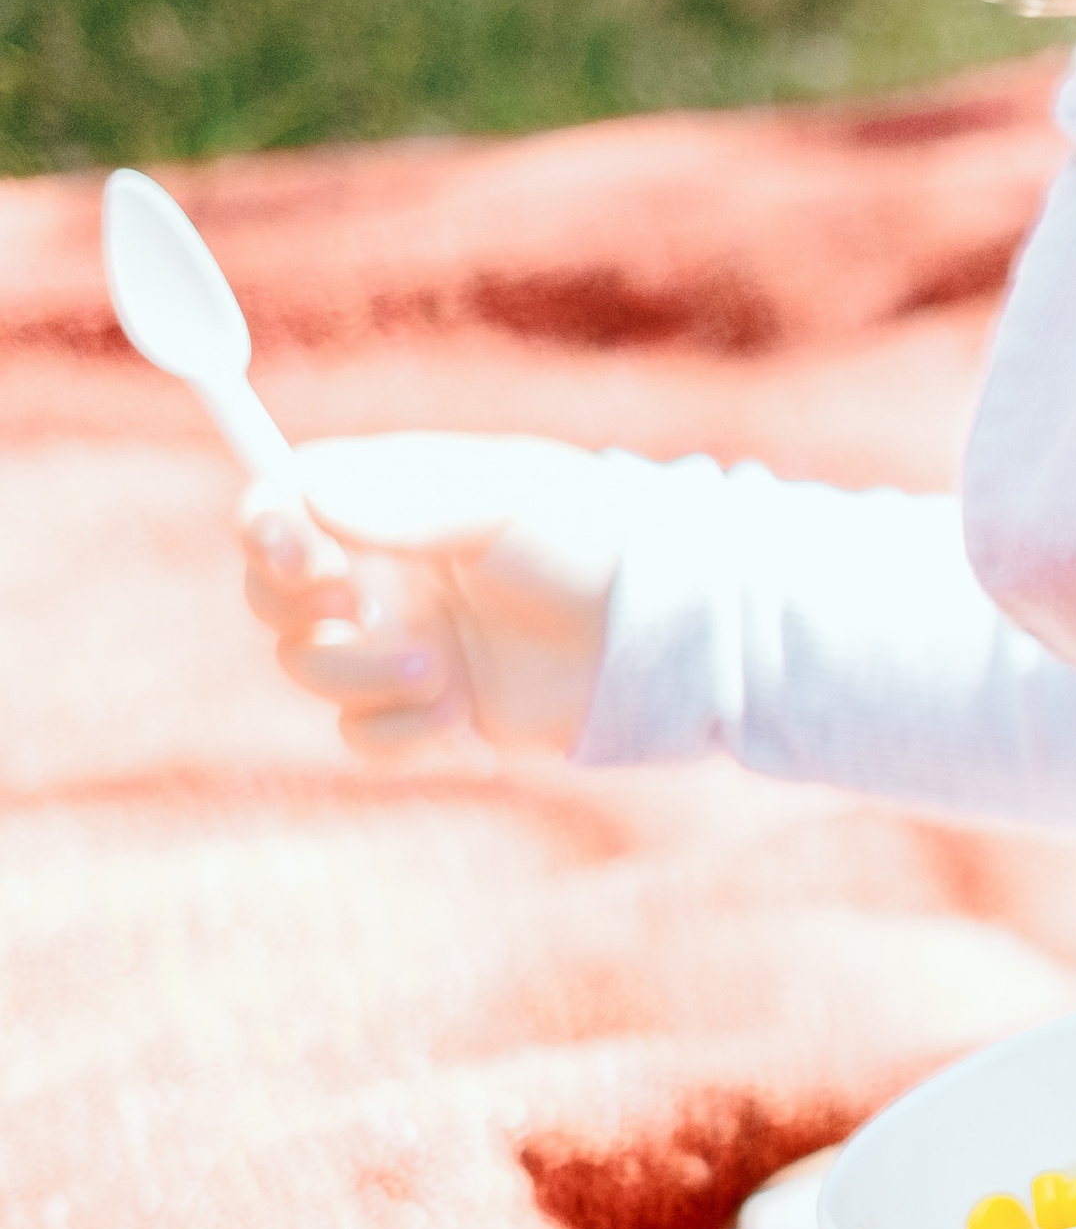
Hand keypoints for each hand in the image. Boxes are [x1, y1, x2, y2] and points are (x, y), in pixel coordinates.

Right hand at [241, 432, 628, 754]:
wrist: (655, 633)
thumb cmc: (589, 539)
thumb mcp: (505, 499)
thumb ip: (408, 498)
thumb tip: (308, 491)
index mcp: (385, 504)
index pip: (283, 507)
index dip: (266, 529)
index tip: (297, 553)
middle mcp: (378, 574)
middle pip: (273, 598)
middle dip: (299, 611)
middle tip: (361, 606)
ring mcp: (398, 646)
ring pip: (313, 671)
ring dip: (361, 677)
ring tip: (441, 676)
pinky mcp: (427, 713)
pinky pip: (366, 738)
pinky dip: (404, 736)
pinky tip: (466, 725)